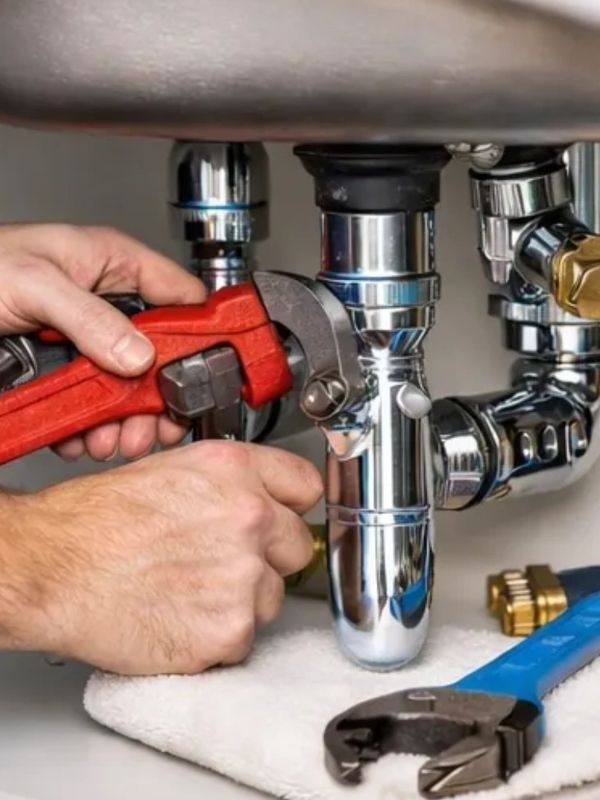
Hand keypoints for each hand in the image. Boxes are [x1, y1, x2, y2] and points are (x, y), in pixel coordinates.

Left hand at [0, 223, 204, 459]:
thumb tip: (139, 356)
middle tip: (156, 424)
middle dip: (158, 395)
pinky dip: (92, 427)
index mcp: (112, 263)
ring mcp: (86, 340)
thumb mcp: (35, 283)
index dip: (200, 333)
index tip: (202, 372)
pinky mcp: (65, 370)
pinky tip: (84, 435)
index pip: (182, 296)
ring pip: (127, 386)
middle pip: (160, 354)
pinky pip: (93, 403)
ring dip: (125, 420)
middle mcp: (106, 303)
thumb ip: (92, 319)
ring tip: (115, 438)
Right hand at [0, 441, 321, 674]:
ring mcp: (243, 576)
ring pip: (272, 596)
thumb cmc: (94, 523)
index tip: (285, 519)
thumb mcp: (169, 471)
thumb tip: (256, 500)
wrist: (54, 570)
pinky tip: (181, 618)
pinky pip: (246, 638)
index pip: (306, 486)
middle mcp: (249, 518)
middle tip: (223, 563)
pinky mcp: (230, 630)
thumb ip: (227, 484)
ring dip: (242, 600)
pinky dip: (219, 637)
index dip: (292, 506)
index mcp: (235, 472)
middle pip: (296, 545)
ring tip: (190, 593)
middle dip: (268, 557)